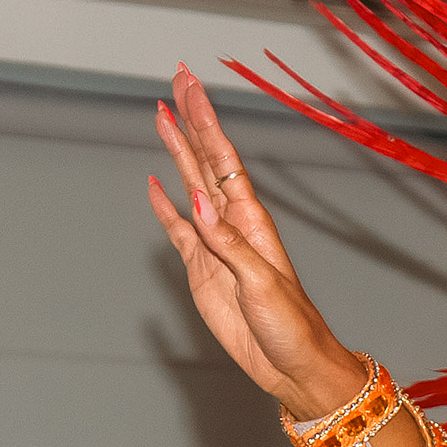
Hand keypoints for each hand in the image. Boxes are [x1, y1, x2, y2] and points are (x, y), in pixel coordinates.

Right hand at [149, 74, 365, 420]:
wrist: (292, 366)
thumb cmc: (291, 326)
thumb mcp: (261, 283)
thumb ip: (228, 244)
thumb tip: (196, 202)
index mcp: (251, 220)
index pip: (222, 158)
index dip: (205, 120)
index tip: (189, 85)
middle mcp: (231, 224)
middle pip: (204, 161)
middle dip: (191, 120)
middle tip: (175, 81)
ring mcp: (214, 245)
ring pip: (189, 186)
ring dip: (176, 152)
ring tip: (160, 117)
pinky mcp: (201, 270)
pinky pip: (178, 230)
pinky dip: (164, 207)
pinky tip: (154, 184)